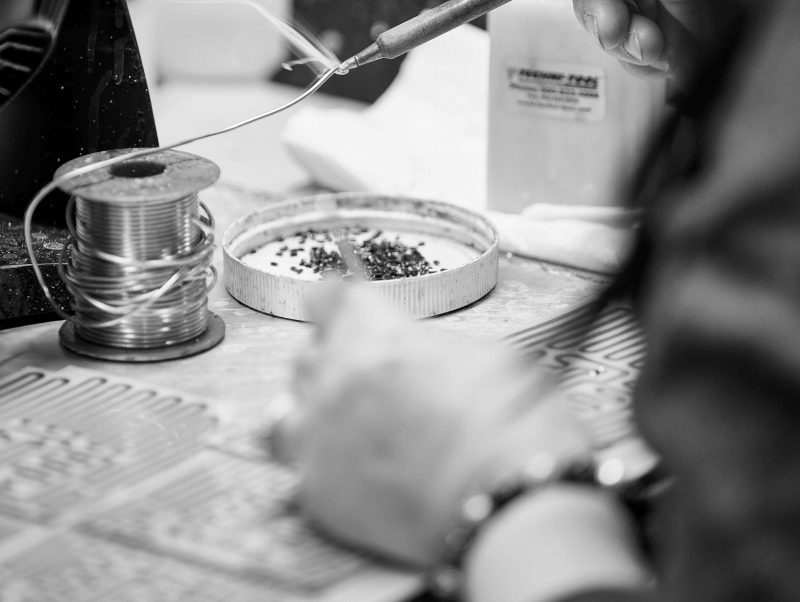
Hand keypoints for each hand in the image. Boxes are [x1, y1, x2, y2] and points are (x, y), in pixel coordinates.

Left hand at [271, 284, 591, 565]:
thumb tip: (418, 356)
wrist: (509, 499)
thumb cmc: (511, 420)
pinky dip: (328, 471)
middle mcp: (331, 377)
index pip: (325, 300)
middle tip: (370, 384)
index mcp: (370, 331)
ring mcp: (317, 437)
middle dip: (334, 365)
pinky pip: (304, 471)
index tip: (343, 313)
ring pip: (288, 414)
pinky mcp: (317, 492)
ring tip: (350, 433)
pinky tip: (363, 479)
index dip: (336, 307)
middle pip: (308, 356)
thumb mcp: (482, 353)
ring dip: (315, 416)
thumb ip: (427, 347)